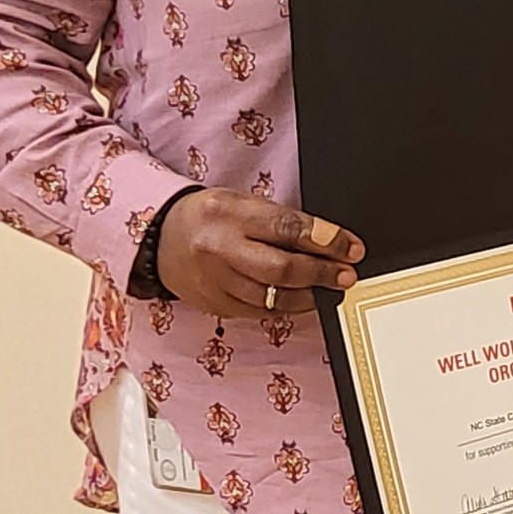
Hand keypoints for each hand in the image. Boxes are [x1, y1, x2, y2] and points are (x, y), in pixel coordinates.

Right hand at [154, 190, 361, 318]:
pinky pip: (257, 312)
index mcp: (231, 213)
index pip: (288, 228)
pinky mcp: (214, 304)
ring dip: (308, 296)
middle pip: (281, 269)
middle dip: (322, 273)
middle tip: (347, 275)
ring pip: (271, 297)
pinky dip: (284, 308)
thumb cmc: (212, 215)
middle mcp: (220, 249)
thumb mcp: (244, 202)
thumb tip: (329, 240)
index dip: (327, 240)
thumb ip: (280, 219)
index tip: (353, 248)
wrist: (159, 238)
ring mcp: (215, 281)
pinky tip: (301, 301)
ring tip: (329, 290)